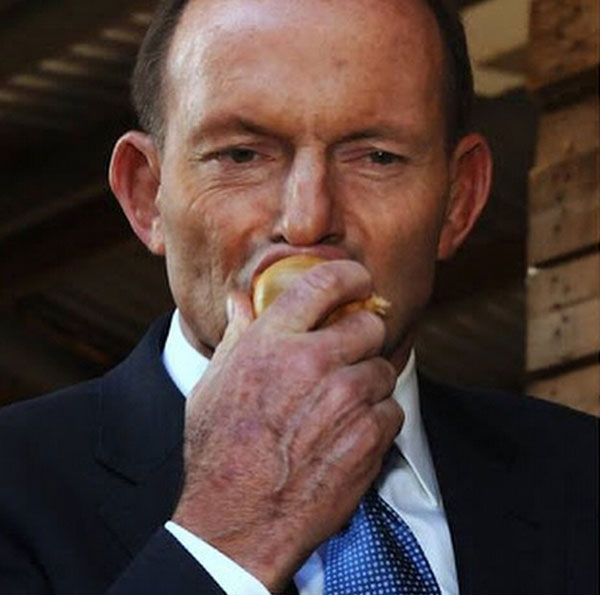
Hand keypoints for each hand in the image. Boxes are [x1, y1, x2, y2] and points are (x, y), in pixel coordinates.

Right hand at [172, 260, 402, 590]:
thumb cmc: (220, 451)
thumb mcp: (214, 383)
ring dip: (368, 384)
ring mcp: (345, 399)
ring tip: (339, 407)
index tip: (357, 279)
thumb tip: (239, 299)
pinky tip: (348, 436)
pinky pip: (391, 410)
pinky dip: (376, 420)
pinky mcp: (369, 436)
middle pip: (367, 325)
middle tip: (346, 356)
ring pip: (383, 370)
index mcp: (272, 342)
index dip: (348, 274)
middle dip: (361, 337)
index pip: (324, 283)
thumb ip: (237, 334)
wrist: (238, 519)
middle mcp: (312, 362)